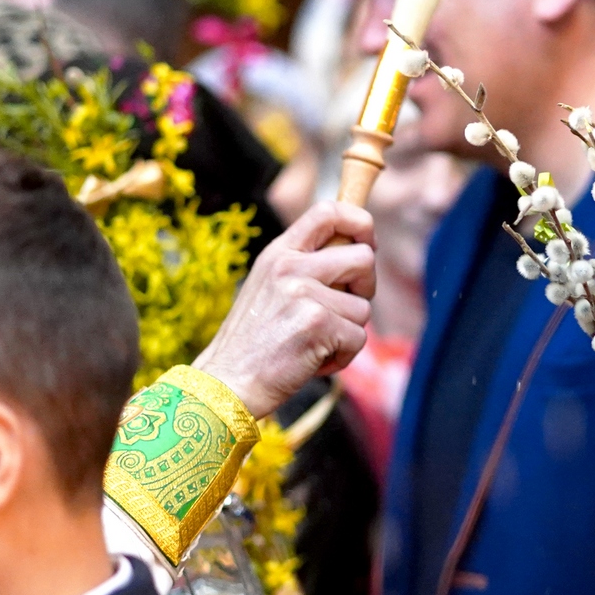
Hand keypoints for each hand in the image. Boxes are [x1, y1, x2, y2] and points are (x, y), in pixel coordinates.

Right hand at [195, 201, 375, 416]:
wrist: (227, 383)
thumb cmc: (253, 343)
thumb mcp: (269, 288)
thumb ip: (303, 266)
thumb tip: (358, 250)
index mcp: (278, 253)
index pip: (329, 211)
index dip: (360, 223)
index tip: (367, 245)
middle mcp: (290, 266)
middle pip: (364, 258)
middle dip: (366, 288)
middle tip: (344, 310)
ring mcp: (303, 293)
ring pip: (363, 308)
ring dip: (347, 333)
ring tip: (314, 344)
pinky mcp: (317, 323)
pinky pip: (358, 338)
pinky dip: (342, 356)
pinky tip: (313, 361)